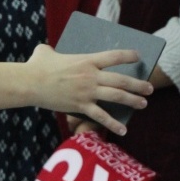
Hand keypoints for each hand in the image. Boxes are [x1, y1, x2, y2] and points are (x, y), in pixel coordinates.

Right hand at [26, 44, 151, 135]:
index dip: (128, 56)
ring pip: (116, 96)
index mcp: (86, 60)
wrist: (29, 83)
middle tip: (149, 88)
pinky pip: (101, 116)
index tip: (138, 57)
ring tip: (143, 103)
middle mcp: (91, 76)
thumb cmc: (36, 66)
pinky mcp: (80, 106)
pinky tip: (124, 130)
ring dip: (133, 100)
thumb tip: (46, 52)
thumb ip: (51, 50)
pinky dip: (114, 124)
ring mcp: (87, 92)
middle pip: (121, 80)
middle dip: (138, 84)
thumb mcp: (45, 52)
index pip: (113, 56)